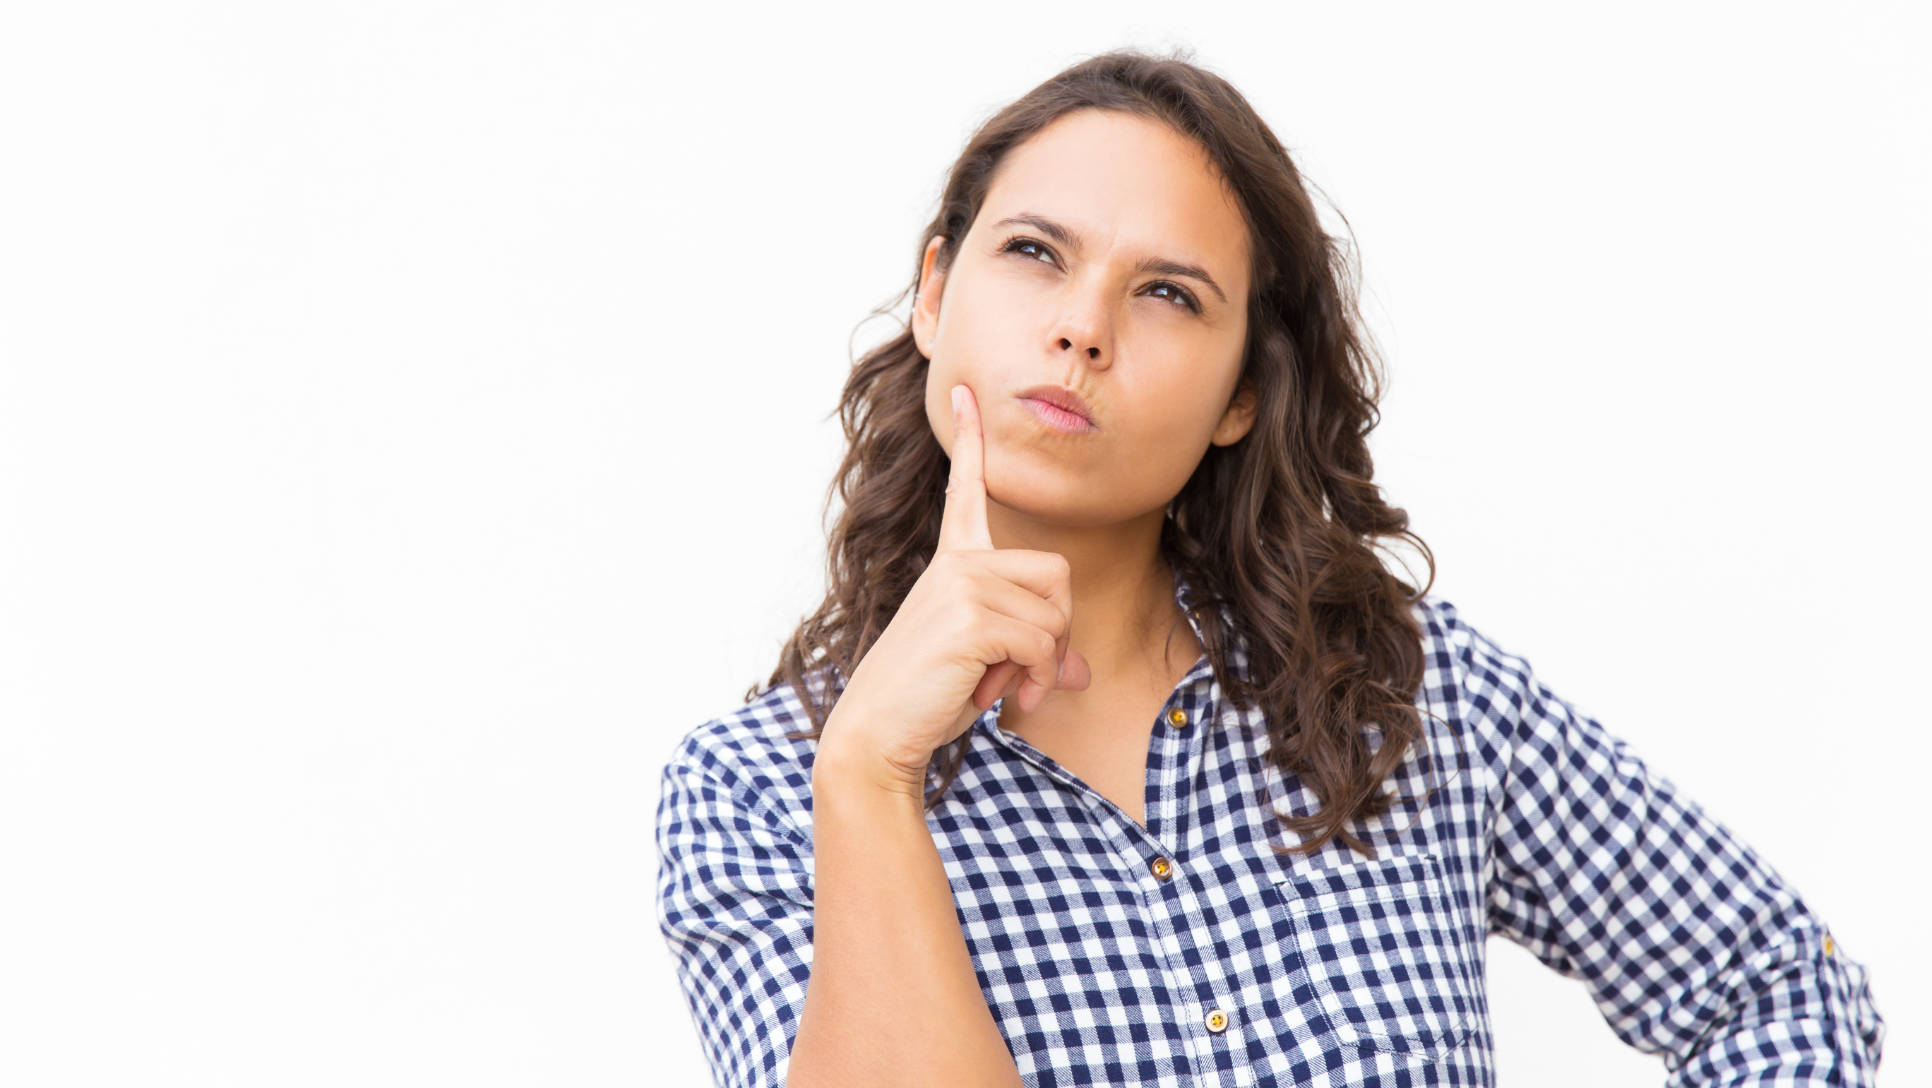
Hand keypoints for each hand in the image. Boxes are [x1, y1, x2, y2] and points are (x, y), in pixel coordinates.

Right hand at [820, 383, 1091, 795]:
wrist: (877, 734)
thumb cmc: (926, 699)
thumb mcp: (989, 667)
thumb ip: (1035, 655)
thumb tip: (1083, 671)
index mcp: (953, 563)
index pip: (966, 490)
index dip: (971, 440)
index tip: (967, 391)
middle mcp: (957, 564)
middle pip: (1057, 574)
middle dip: (1057, 630)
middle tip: (1025, 671)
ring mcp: (962, 584)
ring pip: (1055, 614)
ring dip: (1045, 664)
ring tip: (1007, 688)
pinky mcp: (970, 616)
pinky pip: (1043, 643)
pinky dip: (1037, 678)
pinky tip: (1007, 698)